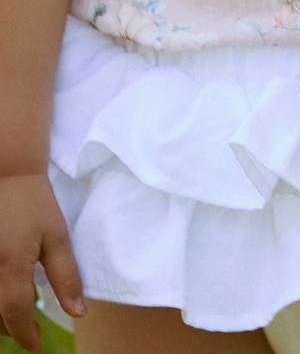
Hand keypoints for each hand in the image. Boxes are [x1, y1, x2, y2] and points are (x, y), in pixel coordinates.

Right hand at [0, 174, 85, 352]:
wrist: (8, 175)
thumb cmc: (35, 204)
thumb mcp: (57, 237)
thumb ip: (66, 276)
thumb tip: (78, 313)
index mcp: (11, 263)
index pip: (14, 313)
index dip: (25, 334)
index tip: (37, 345)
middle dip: (10, 328)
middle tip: (29, 328)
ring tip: (16, 313)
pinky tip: (3, 294)